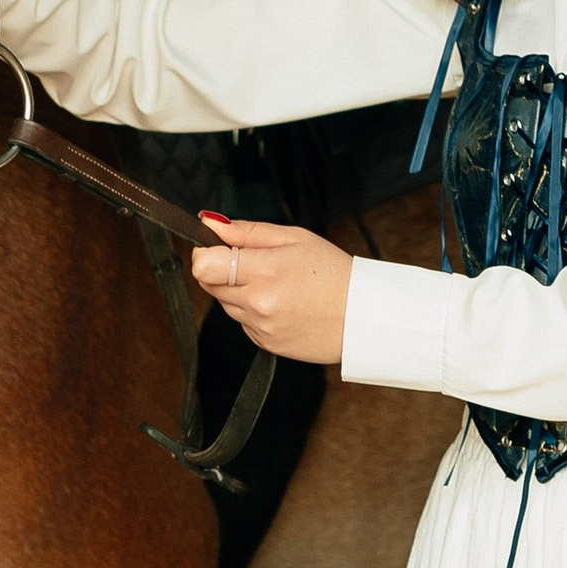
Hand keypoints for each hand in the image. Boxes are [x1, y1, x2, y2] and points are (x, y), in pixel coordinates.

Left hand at [191, 215, 352, 363]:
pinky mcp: (265, 343)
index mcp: (265, 271)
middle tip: (257, 265)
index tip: (220, 248)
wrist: (362, 317)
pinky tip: (281, 305)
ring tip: (276, 286)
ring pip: (225, 303)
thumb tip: (211, 223)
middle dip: (222, 270)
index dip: (206, 253)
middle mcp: (258, 303)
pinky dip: (253, 312)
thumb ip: (248, 232)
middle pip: (209, 283)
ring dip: (239, 292)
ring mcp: (260, 326)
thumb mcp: (295, 238)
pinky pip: (242, 322)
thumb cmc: (334, 273)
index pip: (204, 265)